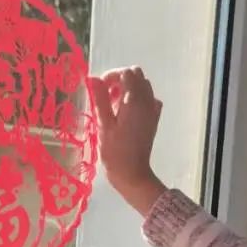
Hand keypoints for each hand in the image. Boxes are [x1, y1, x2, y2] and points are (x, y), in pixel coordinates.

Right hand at [88, 66, 166, 216]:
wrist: (132, 173)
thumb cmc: (115, 152)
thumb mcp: (104, 124)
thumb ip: (100, 99)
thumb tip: (92, 78)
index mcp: (134, 101)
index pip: (126, 73)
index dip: (110, 76)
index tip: (99, 89)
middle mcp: (147, 102)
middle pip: (137, 75)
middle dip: (120, 79)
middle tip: (106, 96)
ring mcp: (153, 110)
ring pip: (144, 85)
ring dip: (129, 88)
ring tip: (114, 105)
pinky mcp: (153, 119)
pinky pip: (149, 99)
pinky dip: (138, 99)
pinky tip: (126, 112)